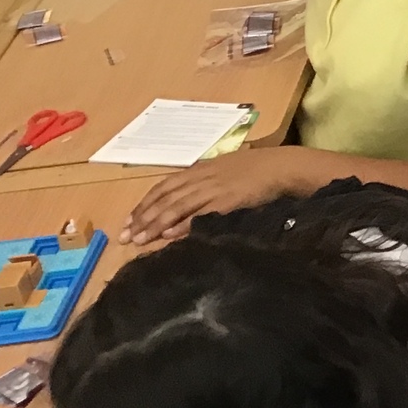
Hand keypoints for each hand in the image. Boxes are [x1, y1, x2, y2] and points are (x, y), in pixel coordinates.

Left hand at [123, 148, 311, 244]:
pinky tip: (169, 235)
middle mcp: (201, 178)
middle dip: (143, 219)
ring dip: (155, 225)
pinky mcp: (226, 201)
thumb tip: (183, 202)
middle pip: (164, 199)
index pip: (162, 187)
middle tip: (126, 237)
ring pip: (176, 207)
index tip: (128, 222)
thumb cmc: (256, 168)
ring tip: (140, 240)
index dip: (144, 205)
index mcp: (199, 170)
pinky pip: (199, 214)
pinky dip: (182, 224)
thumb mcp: (224, 170)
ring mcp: (212, 189)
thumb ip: (203, 183)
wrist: (281, 166)